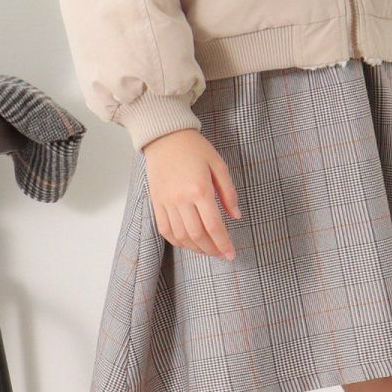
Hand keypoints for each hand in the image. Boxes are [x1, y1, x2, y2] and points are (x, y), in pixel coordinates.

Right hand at [142, 128, 241, 259]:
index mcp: (200, 189)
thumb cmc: (194, 148)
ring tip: (207, 249)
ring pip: (181, 236)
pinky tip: (188, 243)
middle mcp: (181, 199)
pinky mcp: (156, 202)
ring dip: (196, 248)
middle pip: (197, 235)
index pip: (214, 226)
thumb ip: (229, 192)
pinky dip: (177, 241)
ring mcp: (166, 202)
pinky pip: (165, 230)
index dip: (223, 244)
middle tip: (222, 254)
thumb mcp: (219, 164)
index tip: (231, 254)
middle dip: (212, 249)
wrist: (165, 136)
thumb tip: (236, 216)